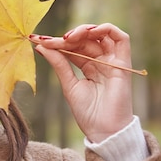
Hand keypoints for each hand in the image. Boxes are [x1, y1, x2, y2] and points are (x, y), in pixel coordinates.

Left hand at [31, 23, 133, 142]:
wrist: (104, 131)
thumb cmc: (88, 113)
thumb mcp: (68, 84)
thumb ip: (59, 64)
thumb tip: (41, 46)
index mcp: (88, 66)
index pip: (72, 47)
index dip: (55, 42)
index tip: (36, 40)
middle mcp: (101, 62)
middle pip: (85, 40)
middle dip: (66, 37)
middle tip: (49, 41)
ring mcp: (113, 62)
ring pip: (101, 35)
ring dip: (84, 30)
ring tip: (67, 37)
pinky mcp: (123, 64)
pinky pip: (121, 38)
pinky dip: (106, 29)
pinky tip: (89, 31)